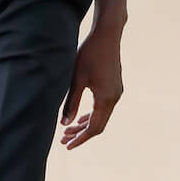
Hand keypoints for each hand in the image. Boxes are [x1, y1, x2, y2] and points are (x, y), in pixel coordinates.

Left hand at [60, 27, 123, 149]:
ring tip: (68, 130)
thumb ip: (71, 102)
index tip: (68, 145)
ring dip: (86, 124)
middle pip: (98, 124)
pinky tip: (80, 117)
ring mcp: (116, 92)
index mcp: (106, 98)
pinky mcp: (114, 86)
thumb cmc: (90, 53)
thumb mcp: (76, 79)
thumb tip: (64, 124)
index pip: (94, 127)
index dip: (80, 138)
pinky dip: (92, 114)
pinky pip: (104, 107)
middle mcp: (114, 97)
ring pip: (101, 116)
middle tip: (64, 140)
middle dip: (81, 133)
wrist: (107, 35)